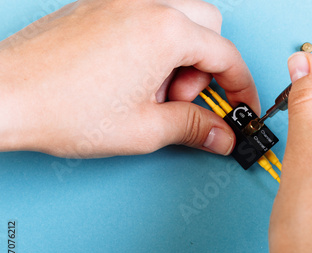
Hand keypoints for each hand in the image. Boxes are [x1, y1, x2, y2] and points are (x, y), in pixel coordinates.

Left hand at [0, 0, 258, 157]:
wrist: (6, 95)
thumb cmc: (63, 108)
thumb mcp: (145, 129)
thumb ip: (195, 128)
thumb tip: (221, 135)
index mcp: (165, 31)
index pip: (226, 55)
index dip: (241, 86)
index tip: (242, 104)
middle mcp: (146, 5)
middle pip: (208, 27)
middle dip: (207, 66)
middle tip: (183, 98)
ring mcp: (121, 0)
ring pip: (180, 17)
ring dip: (181, 54)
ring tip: (150, 90)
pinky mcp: (101, 5)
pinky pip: (148, 16)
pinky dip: (154, 43)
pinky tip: (131, 75)